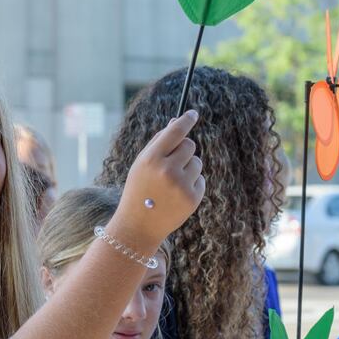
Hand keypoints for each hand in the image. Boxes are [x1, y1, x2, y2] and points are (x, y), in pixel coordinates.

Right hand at [109, 111, 204, 247]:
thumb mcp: (141, 164)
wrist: (139, 225)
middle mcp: (167, 171)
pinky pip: (200, 179)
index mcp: (151, 159)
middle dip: (184, 150)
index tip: (193, 114)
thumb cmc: (138, 190)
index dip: (186, 120)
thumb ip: (158, 142)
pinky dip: (192, 183)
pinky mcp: (193, 198)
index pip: (175, 132)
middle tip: (172, 163)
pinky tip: (177, 195)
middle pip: (190, 145)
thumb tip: (176, 122)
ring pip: (197, 162)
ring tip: (172, 183)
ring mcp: (181, 185)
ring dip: (188, 167)